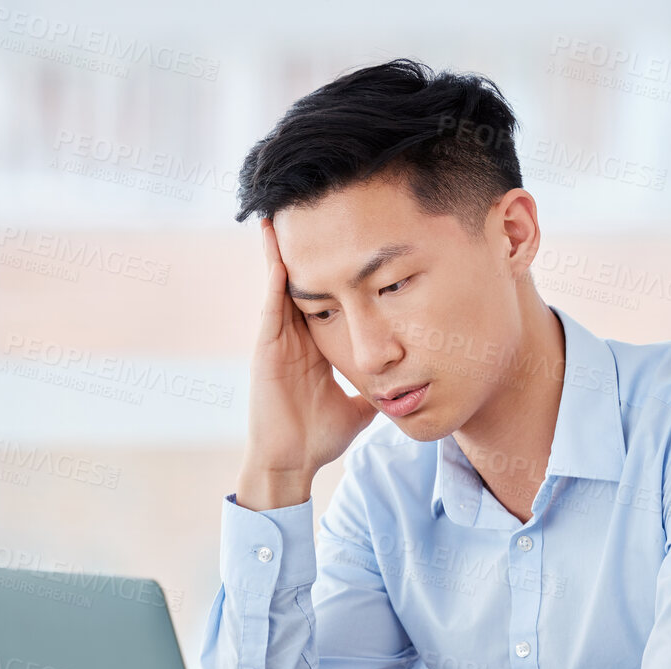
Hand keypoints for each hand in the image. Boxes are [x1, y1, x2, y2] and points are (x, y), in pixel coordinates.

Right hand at [235, 218, 377, 509]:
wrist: (292, 462)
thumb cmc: (319, 437)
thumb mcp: (360, 405)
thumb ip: (377, 390)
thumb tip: (404, 384)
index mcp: (316, 344)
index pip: (327, 295)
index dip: (334, 268)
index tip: (346, 237)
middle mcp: (295, 336)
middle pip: (303, 279)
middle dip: (307, 246)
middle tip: (312, 204)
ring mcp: (278, 339)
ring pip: (282, 283)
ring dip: (284, 248)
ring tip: (286, 207)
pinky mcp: (266, 346)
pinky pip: (272, 303)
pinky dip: (274, 274)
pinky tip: (279, 247)